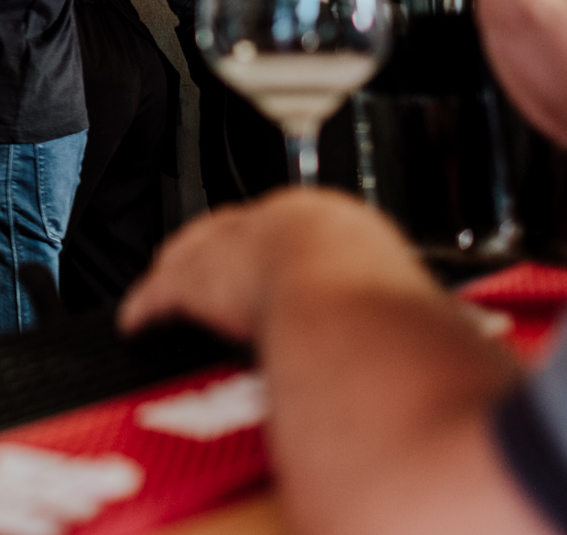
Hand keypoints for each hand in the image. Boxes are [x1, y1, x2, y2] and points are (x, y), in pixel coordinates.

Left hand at [118, 189, 423, 343]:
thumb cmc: (382, 300)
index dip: (286, 256)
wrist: (340, 284)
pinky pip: (160, 292)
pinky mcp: (192, 278)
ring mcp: (231, 245)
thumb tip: (428, 344)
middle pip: (240, 236)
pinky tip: (138, 320)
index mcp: (334, 221)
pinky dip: (149, 306)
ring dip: (188, 277)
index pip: (299, 234)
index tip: (282, 274)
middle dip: (230, 258)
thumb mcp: (403, 295)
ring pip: (196, 255)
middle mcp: (273, 222)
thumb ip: (400, 312)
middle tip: (225, 285)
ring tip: (182, 296)